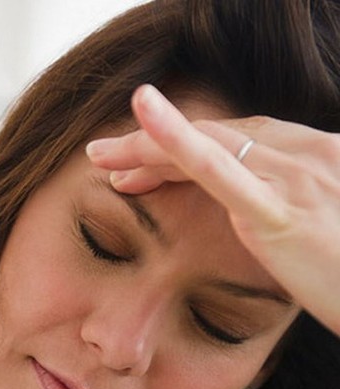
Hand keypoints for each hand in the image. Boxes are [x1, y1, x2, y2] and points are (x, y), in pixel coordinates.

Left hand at [85, 84, 339, 335]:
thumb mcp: (325, 240)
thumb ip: (291, 219)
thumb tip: (262, 224)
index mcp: (316, 161)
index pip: (238, 143)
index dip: (182, 149)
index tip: (138, 168)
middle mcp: (308, 156)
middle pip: (215, 138)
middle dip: (152, 145)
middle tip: (103, 157)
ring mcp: (296, 178)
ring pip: (206, 146)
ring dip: (146, 147)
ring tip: (100, 156)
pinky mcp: (281, 211)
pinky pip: (219, 168)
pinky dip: (177, 140)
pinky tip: (144, 118)